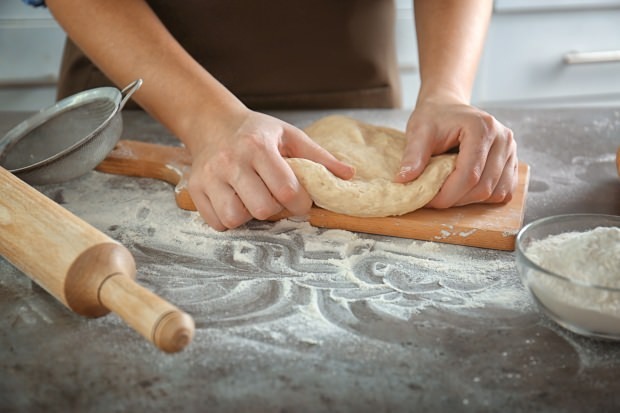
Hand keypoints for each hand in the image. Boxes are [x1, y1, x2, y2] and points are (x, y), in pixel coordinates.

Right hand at [187, 110, 353, 230]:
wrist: (213, 123)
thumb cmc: (257, 133)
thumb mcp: (290, 135)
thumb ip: (319, 157)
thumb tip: (350, 175)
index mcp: (258, 146)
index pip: (286, 190)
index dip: (300, 203)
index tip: (301, 201)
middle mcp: (231, 161)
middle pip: (262, 209)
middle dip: (275, 210)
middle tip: (275, 199)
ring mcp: (210, 176)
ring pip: (235, 219)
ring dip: (250, 217)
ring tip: (253, 201)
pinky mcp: (196, 189)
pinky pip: (216, 223)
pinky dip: (229, 220)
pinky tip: (237, 203)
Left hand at [395, 98, 517, 207]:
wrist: (447, 107)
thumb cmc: (434, 117)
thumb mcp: (418, 132)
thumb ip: (413, 155)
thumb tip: (404, 180)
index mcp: (482, 128)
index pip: (469, 174)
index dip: (448, 194)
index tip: (428, 200)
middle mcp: (503, 139)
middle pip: (483, 187)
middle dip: (456, 199)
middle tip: (434, 198)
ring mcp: (511, 150)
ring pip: (495, 193)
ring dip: (469, 201)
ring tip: (448, 192)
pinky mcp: (511, 161)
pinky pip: (504, 191)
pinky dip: (483, 198)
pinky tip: (465, 191)